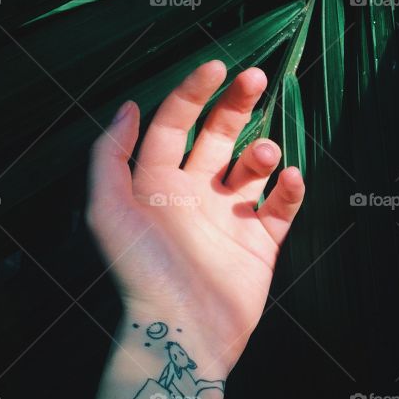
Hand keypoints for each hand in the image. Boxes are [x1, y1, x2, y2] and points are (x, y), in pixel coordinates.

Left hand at [86, 61, 304, 376]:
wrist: (182, 332)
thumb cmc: (141, 272)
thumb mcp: (106, 211)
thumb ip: (109, 157)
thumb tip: (128, 106)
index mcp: (156, 182)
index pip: (176, 124)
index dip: (194, 93)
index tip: (218, 66)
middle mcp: (193, 194)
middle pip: (219, 135)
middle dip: (237, 104)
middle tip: (258, 77)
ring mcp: (229, 218)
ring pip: (253, 167)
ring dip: (262, 151)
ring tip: (264, 157)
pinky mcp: (261, 243)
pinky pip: (282, 206)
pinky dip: (291, 189)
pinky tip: (290, 178)